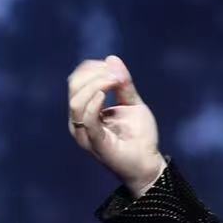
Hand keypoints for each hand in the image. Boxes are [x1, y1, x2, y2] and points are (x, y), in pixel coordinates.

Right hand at [67, 54, 165, 190]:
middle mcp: (79, 121)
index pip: (77, 81)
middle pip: (74, 87)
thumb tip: (111, 58)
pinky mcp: (94, 143)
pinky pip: (87, 120)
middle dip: (95, 74)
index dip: (92, 68)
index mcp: (85, 111)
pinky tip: (105, 95)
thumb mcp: (133, 104)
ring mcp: (84, 133)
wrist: (148, 163)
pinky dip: (93, 103)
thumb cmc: (139, 136)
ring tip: (116, 82)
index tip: (114, 68)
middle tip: (117, 76)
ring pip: (77, 101)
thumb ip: (123, 84)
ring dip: (97, 85)